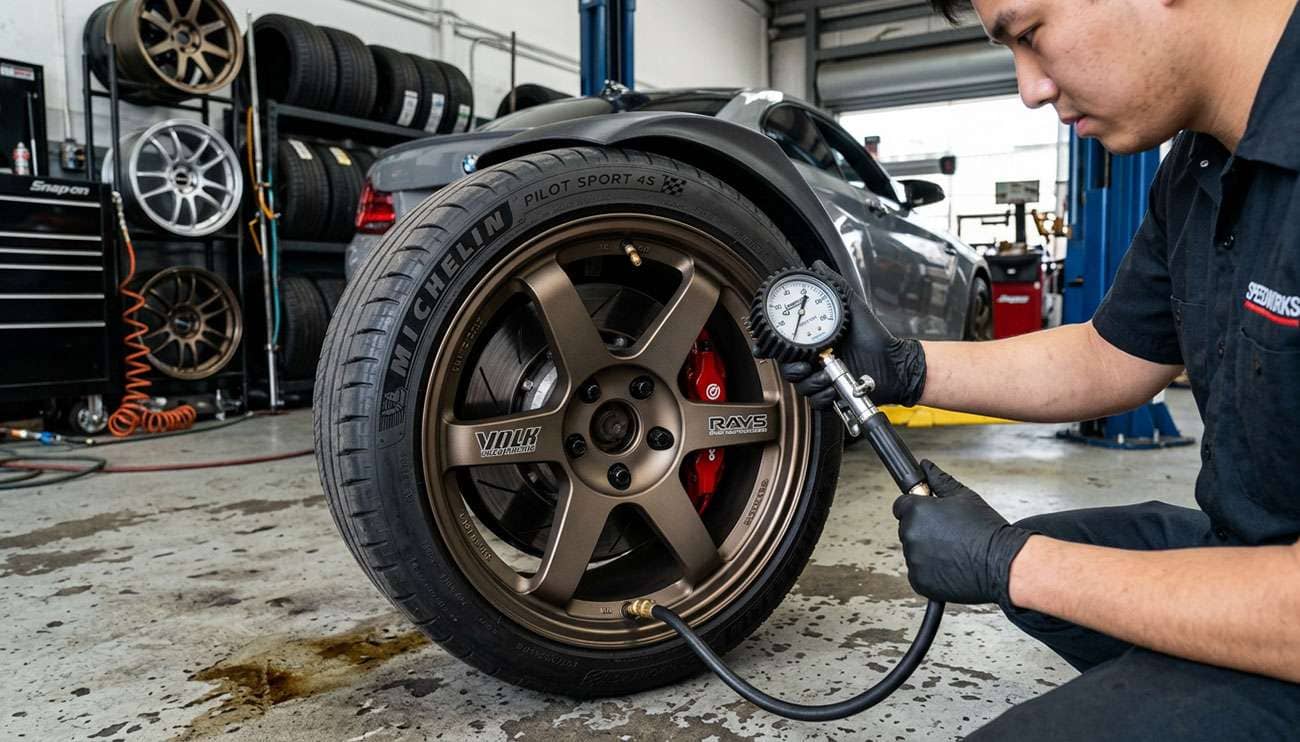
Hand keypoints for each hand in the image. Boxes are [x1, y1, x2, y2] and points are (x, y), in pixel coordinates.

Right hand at [758, 260, 926, 407]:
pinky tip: (832, 386)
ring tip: (827, 373)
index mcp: (813, 343)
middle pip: (786, 367)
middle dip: (792, 367)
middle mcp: (814, 361)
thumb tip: (818, 265)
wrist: (895, 363)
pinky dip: (822, 395)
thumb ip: (835, 285)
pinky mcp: (830, 396)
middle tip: (806, 362)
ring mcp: (820, 379)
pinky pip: (814, 401)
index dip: (770, 347)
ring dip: (811, 381)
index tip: (765, 346)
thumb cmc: (875, 338)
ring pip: (799, 385)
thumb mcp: (854, 308)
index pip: (783, 346)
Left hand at [892, 460, 1035, 606]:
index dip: (917, 508)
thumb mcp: (965, 496)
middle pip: (907, 529)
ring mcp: (913, 560)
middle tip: (950, 534)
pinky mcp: (919, 581)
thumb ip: (939, 480)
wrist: (1004, 563)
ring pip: (914, 552)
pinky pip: (919, 573)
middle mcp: (910, 534)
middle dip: (923, 529)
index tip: (930, 514)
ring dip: (927, 551)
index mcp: (917, 511)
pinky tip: (951, 566)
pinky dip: (931, 572)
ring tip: (955, 551)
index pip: (901, 505)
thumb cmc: (987, 529)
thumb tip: (926, 466)